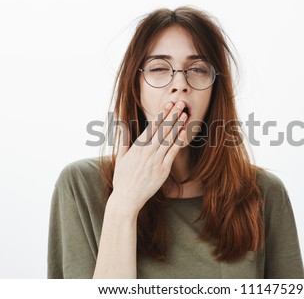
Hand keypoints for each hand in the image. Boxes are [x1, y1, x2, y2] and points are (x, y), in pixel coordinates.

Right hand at [108, 101, 187, 215]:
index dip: (161, 114)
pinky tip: (184, 133)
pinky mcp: (162, 170)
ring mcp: (155, 160)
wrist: (126, 199)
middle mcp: (146, 151)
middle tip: (180, 104)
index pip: (151, 126)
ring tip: (185, 115)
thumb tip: (121, 125)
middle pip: (162, 129)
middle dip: (172, 115)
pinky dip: (178, 142)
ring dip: (177, 126)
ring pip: (168, 139)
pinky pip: (172, 153)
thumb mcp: (119, 158)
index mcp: (137, 147)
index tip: (168, 104)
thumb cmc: (122, 179)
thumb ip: (123, 141)